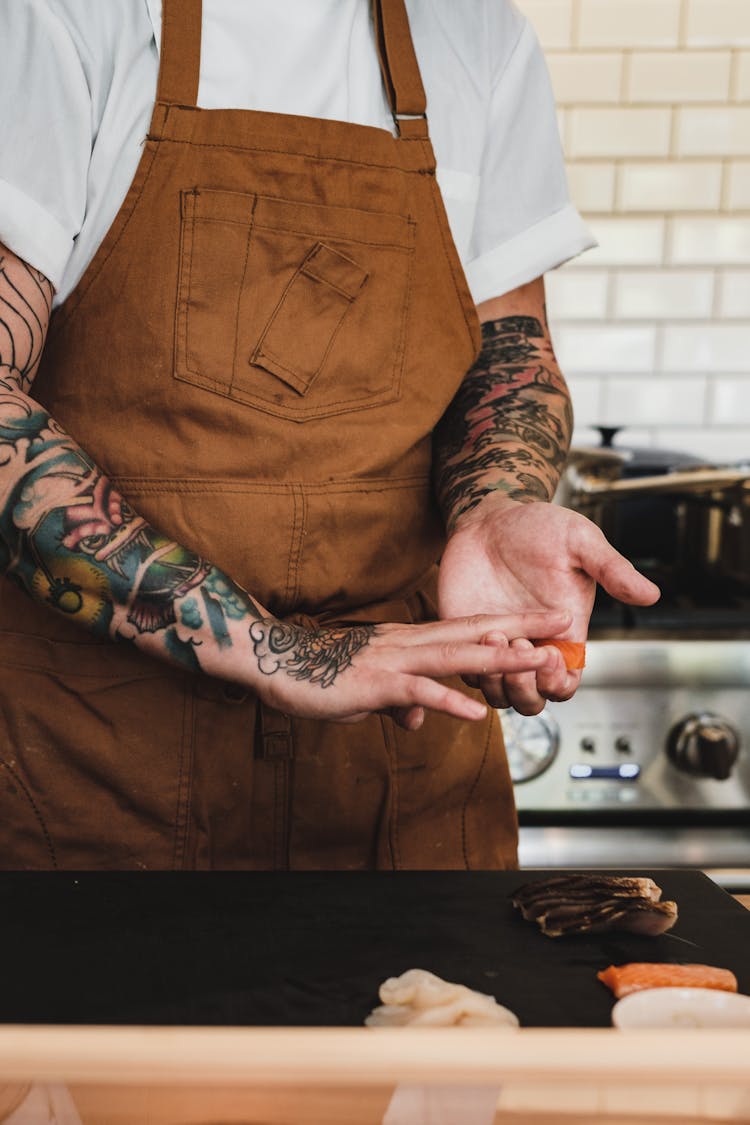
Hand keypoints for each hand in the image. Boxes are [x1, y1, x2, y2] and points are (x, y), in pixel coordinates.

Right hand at [246, 610, 569, 729]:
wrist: (275, 661)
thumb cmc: (320, 674)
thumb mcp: (369, 691)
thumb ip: (397, 701)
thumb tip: (415, 719)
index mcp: (410, 641)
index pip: (469, 628)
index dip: (509, 623)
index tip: (545, 620)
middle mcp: (408, 643)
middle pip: (474, 633)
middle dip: (521, 628)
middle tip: (563, 621)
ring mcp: (393, 660)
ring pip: (454, 656)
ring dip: (496, 658)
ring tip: (535, 660)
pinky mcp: (374, 682)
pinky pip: (417, 690)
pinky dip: (447, 700)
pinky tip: (476, 711)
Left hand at [437, 498, 659, 714]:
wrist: (492, 517)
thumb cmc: (540, 528)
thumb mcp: (580, 542)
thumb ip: (613, 570)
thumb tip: (651, 595)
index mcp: (563, 634)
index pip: (564, 684)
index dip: (556, 682)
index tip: (550, 653)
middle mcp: (531, 646)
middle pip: (531, 700)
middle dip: (526, 688)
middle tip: (520, 648)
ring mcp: (497, 645)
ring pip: (498, 694)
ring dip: (497, 677)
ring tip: (496, 635)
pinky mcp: (466, 637)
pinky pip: (468, 672)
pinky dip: (473, 664)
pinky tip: (482, 631)